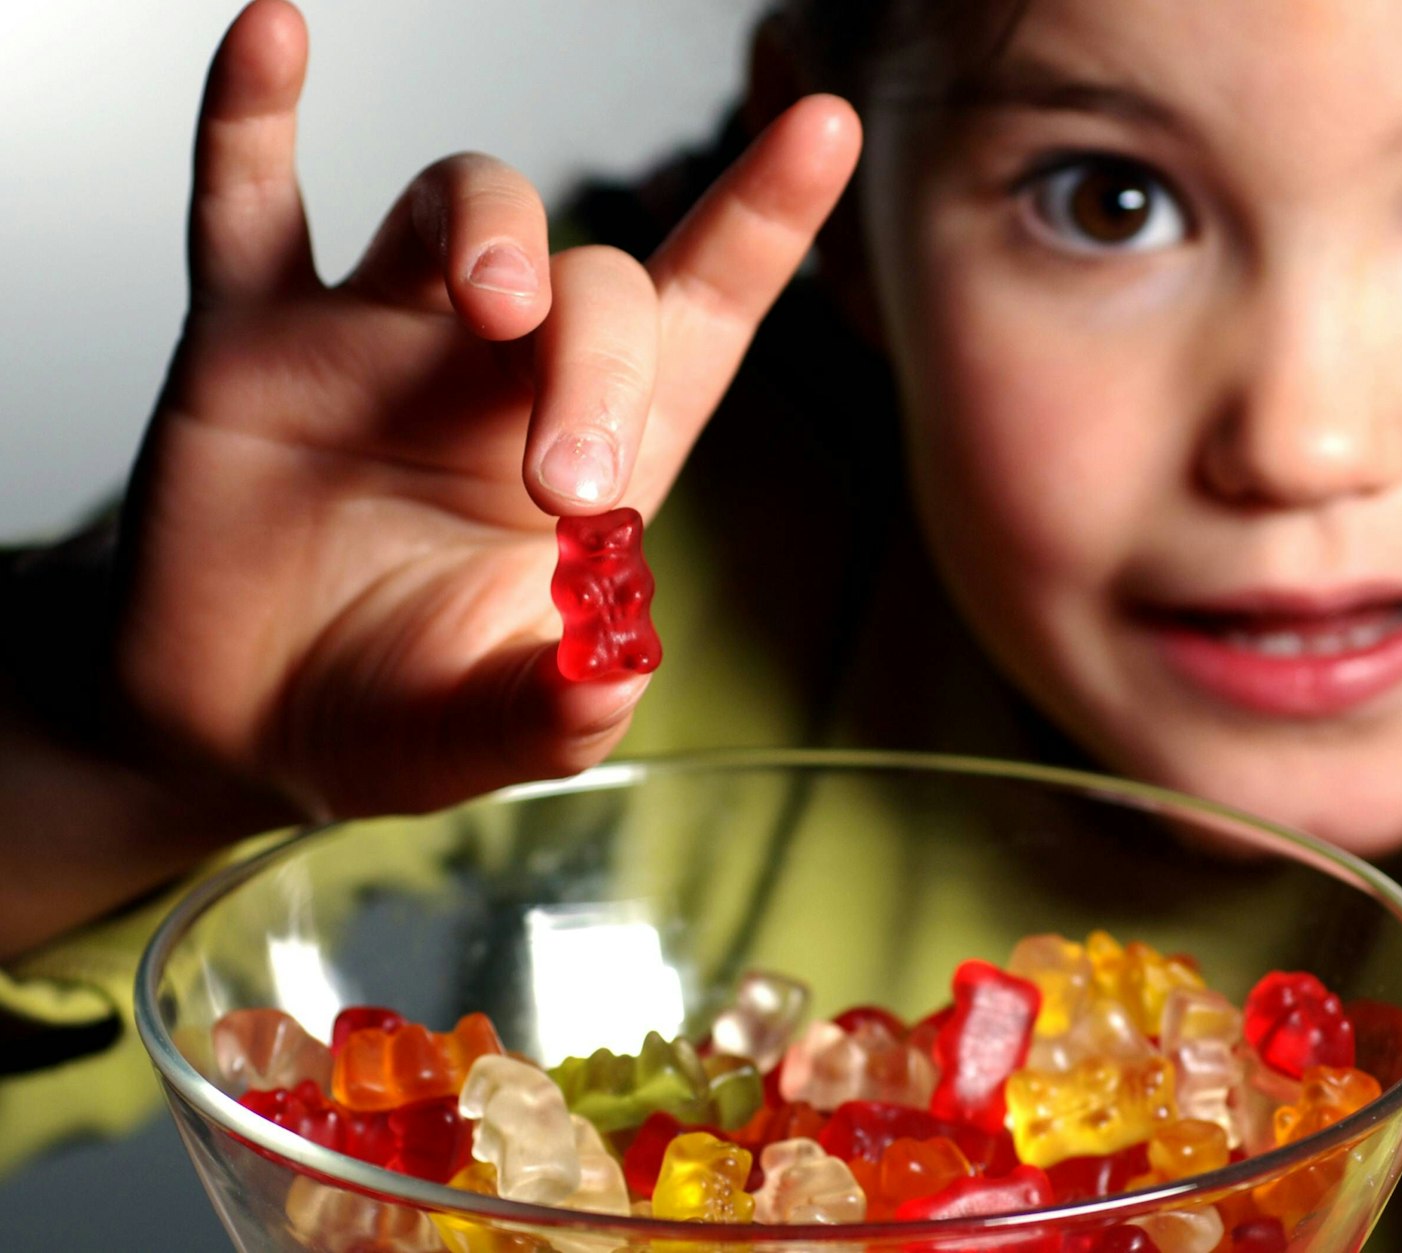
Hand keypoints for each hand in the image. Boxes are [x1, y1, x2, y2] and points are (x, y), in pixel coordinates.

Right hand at [110, 0, 860, 819]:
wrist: (235, 725)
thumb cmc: (391, 709)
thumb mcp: (490, 732)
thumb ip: (557, 711)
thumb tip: (611, 675)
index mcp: (595, 458)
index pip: (701, 311)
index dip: (764, 217)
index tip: (826, 125)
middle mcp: (502, 373)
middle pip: (591, 279)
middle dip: (598, 358)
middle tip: (564, 484)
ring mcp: (379, 339)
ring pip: (459, 204)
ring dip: (490, 230)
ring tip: (489, 306)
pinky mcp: (252, 339)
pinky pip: (248, 198)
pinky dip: (254, 119)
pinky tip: (276, 37)